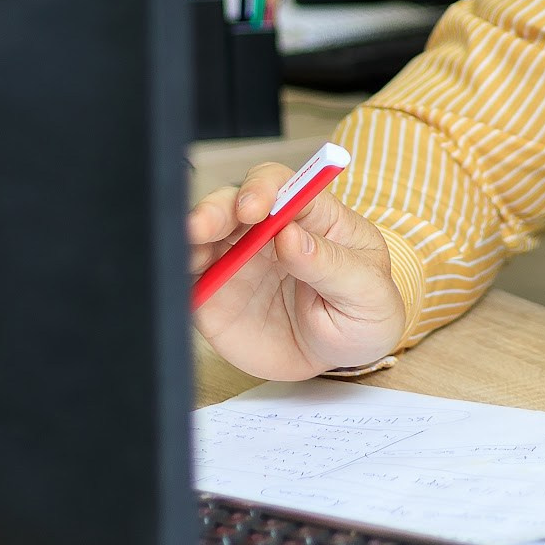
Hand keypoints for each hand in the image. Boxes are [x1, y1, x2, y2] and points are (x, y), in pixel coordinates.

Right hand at [189, 162, 406, 378]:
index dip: (263, 189)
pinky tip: (176, 275)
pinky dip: (176, 273)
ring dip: (191, 235)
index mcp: (312, 216)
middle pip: (233, 203)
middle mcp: (267, 232)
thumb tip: (291, 236)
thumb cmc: (365, 313)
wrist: (345, 358)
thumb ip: (331, 264)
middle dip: (216, 209)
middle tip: (205, 226)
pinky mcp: (215, 295)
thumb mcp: (368, 292)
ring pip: (203, 234)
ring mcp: (238, 261)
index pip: (281, 186)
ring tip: (189, 246)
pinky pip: (189, 280)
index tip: (254, 209)